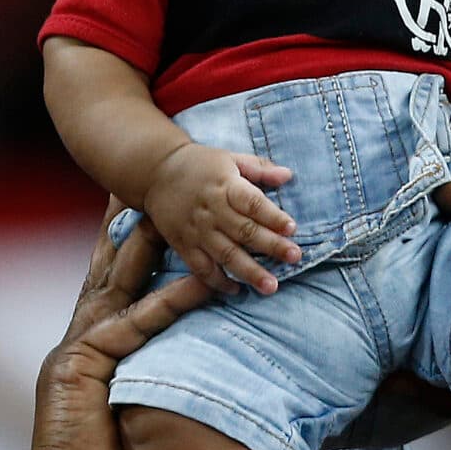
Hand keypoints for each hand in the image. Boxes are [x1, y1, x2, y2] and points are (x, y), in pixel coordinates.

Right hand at [27, 204, 212, 449]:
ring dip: (145, 246)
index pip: (123, 296)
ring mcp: (75, 357)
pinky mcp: (74, 369)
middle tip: (151, 190)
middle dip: (130, 230)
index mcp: (99, 364)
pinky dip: (163, 303)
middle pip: (111, 274)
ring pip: (116, 286)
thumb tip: (267, 427)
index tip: (162, 223)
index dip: (142, 259)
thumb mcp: (173, 446)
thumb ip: (204, 419)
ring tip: (171, 208)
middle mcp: (83, 351)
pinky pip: (128, 326)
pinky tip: (196, 280)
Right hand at [142, 143, 301, 295]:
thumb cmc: (200, 165)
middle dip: (271, 246)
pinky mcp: (183, 245)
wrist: (155, 172)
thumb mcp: (230, 158)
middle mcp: (212, 211)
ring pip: (226, 255)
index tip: (293, 228)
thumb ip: (260, 169)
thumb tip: (288, 176)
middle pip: (245, 231)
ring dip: (250, 272)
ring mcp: (197, 231)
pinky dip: (218, 281)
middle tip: (295, 257)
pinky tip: (237, 290)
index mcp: (226, 186)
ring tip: (270, 286)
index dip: (273, 216)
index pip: (253, 203)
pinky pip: (201, 268)